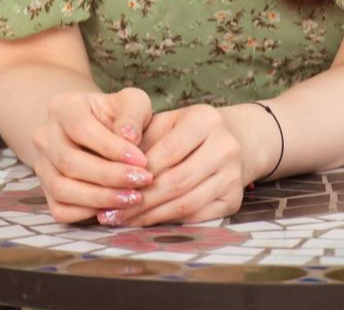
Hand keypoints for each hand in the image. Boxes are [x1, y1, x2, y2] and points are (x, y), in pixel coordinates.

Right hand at [31, 87, 153, 223]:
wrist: (103, 131)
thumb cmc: (120, 115)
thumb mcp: (133, 103)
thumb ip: (132, 114)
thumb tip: (129, 137)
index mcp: (63, 106)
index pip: (81, 128)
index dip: (111, 147)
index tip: (141, 160)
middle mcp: (45, 135)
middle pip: (69, 161)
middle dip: (110, 176)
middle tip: (142, 181)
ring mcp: (42, 165)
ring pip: (62, 188)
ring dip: (101, 197)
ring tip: (133, 197)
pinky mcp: (46, 191)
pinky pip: (61, 210)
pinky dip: (88, 213)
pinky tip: (115, 207)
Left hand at [96, 103, 246, 226]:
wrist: (230, 140)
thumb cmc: (186, 131)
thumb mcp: (166, 122)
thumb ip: (142, 139)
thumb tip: (109, 164)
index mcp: (206, 120)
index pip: (169, 151)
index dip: (140, 171)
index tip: (112, 184)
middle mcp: (225, 146)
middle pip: (177, 181)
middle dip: (141, 200)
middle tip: (111, 212)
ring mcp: (233, 175)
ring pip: (186, 203)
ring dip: (150, 216)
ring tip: (123, 220)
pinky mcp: (234, 200)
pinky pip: (196, 217)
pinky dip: (168, 222)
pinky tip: (146, 223)